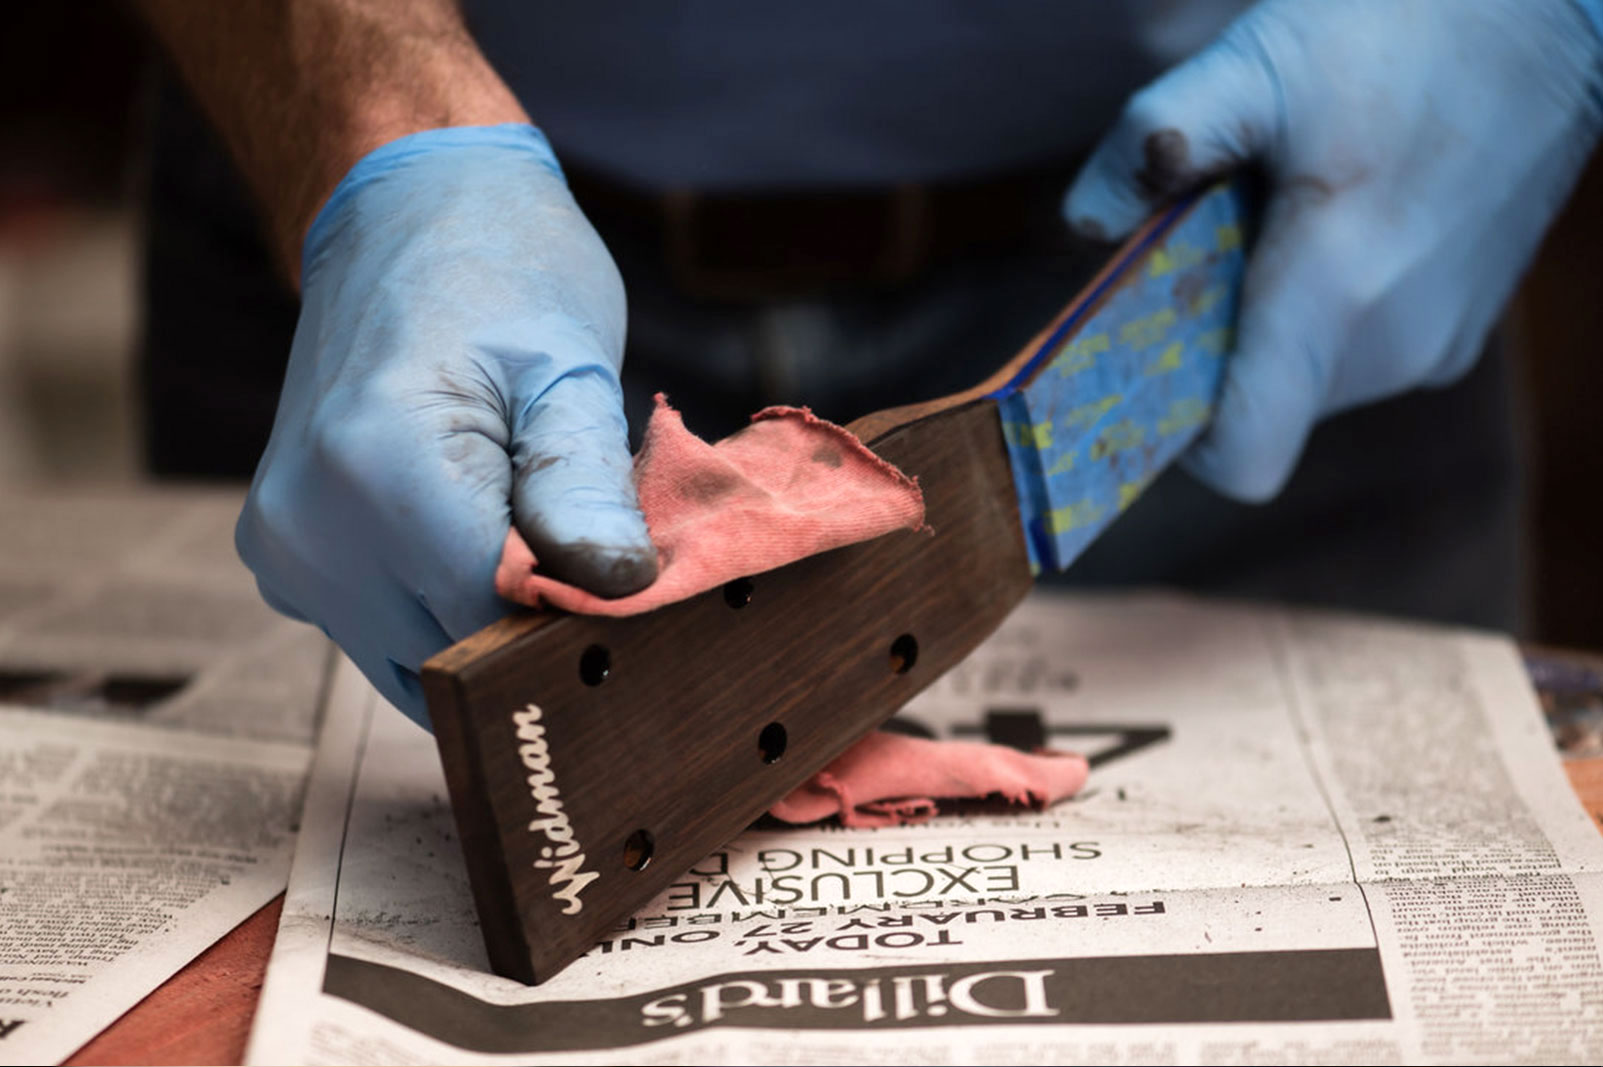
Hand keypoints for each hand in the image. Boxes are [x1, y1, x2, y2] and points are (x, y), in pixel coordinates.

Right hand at [236, 125, 655, 723]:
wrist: (400, 223)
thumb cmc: (502, 275)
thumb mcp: (568, 368)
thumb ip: (584, 488)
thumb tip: (617, 592)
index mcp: (377, 468)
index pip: (495, 616)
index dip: (573, 612)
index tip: (622, 577)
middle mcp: (312, 526)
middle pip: (456, 649)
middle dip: (533, 621)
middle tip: (586, 546)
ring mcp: (287, 551)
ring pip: (422, 658)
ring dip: (487, 622)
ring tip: (527, 529)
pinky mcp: (286, 561)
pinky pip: (387, 634)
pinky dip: (443, 612)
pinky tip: (478, 539)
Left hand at [1064, 0, 1602, 499]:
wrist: (1549, 18)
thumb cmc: (1399, 32)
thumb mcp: (1255, 64)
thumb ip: (1154, 140)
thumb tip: (1086, 223)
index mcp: (1332, 294)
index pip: (1241, 456)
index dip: (1179, 436)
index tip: (1153, 370)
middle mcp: (1390, 346)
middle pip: (1258, 411)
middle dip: (1213, 348)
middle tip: (1212, 253)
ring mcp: (1432, 348)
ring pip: (1303, 387)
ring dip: (1269, 328)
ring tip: (1284, 225)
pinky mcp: (1458, 338)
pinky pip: (1354, 361)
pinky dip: (1323, 318)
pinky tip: (1338, 229)